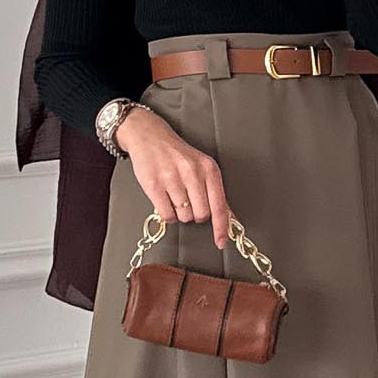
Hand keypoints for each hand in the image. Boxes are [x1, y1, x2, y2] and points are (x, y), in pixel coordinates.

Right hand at [114, 105, 231, 247]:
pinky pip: (166, 215)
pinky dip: (167, 213)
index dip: (221, 228)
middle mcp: (192, 173)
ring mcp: (172, 179)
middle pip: (201, 215)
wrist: (149, 136)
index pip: (219, 206)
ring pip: (183, 217)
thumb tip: (228, 218)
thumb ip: (214, 192)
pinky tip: (165, 199)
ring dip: (180, 212)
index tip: (221, 242)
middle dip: (195, 214)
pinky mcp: (154, 185)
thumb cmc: (177, 154)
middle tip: (188, 200)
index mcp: (208, 169)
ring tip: (175, 195)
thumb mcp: (202, 167)